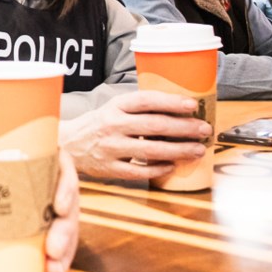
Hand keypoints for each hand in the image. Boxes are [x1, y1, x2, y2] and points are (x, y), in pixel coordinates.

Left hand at [0, 153, 79, 271]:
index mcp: (23, 156)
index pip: (59, 161)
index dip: (66, 181)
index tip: (58, 204)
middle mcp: (36, 180)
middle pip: (66, 198)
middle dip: (67, 226)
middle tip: (53, 247)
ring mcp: (36, 206)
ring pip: (64, 223)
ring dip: (66, 247)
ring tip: (54, 269)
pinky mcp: (30, 229)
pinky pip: (53, 242)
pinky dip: (56, 259)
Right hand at [60, 90, 211, 179]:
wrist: (68, 144)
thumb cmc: (98, 124)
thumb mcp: (113, 108)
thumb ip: (139, 108)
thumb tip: (178, 108)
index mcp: (115, 106)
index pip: (146, 101)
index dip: (171, 102)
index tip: (192, 105)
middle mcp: (112, 125)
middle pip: (154, 126)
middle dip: (183, 128)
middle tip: (204, 129)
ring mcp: (111, 148)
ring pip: (150, 150)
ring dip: (178, 150)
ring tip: (197, 149)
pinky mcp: (110, 168)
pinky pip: (139, 171)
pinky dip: (158, 169)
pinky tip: (172, 166)